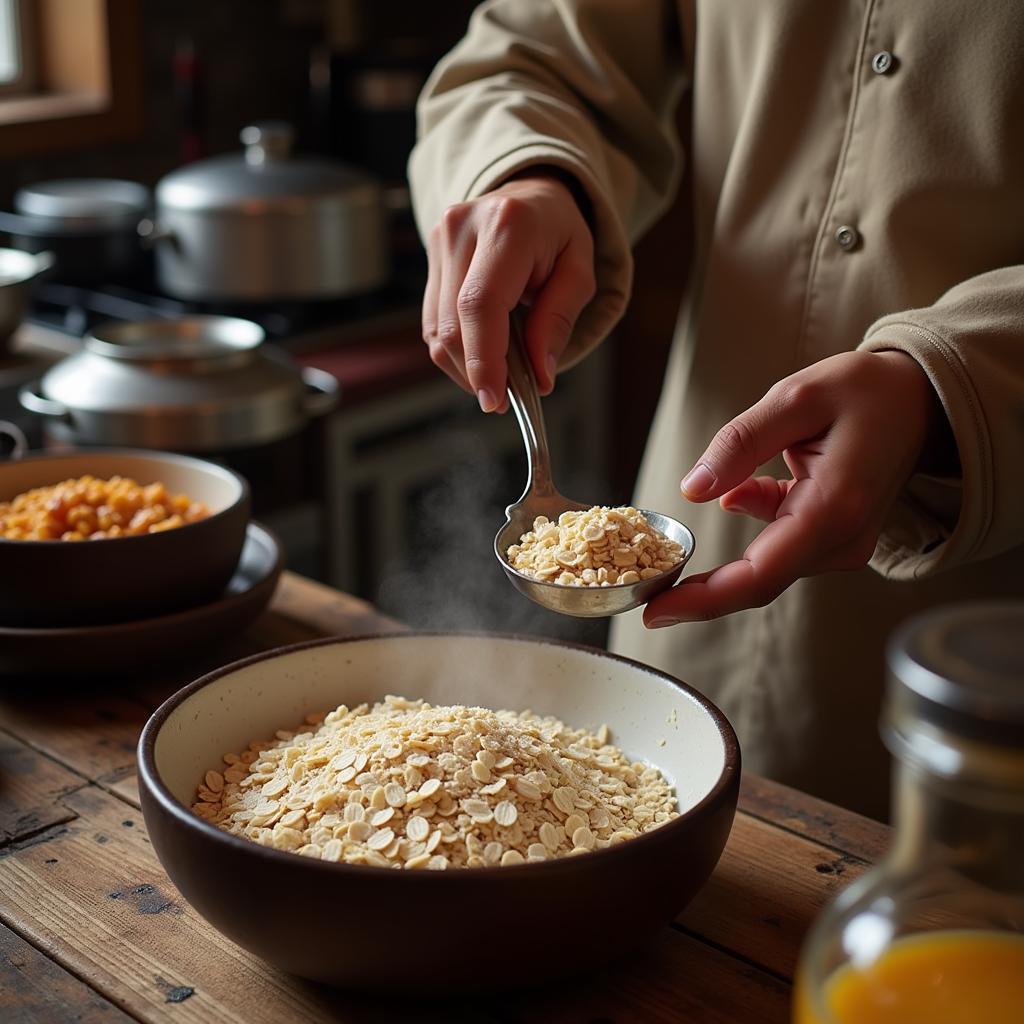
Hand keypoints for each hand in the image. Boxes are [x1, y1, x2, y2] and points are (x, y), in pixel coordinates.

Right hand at [422, 172, 594, 411]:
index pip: (481, 304)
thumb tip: (540, 376)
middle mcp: (462, 228)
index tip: (494, 399)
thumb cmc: (558, 234)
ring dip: (466, 367)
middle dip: (477, 372)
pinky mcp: (428, 257)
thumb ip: (558, 321)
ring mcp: (438, 241)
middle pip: (453, 324)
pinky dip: (457, 351)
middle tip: (506, 398)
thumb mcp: (579, 272)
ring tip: (500, 375)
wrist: (530, 194)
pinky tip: (482, 354)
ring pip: (436, 331)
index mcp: (507, 226)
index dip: (483, 358)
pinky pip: (432, 323)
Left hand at [643, 350, 939, 626]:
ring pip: (767, 567)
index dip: (704, 599)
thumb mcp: (796, 398)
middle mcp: (841, 539)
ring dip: (721, 565)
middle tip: (646, 601)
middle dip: (700, 595)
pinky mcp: (835, 538)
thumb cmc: (864, 392)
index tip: (655, 611)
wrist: (920, 400)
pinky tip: (739, 493)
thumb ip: (741, 443)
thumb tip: (693, 489)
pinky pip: (780, 546)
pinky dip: (752, 529)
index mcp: (832, 508)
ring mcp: (842, 544)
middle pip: (759, 583)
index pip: (759, 574)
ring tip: (670, 561)